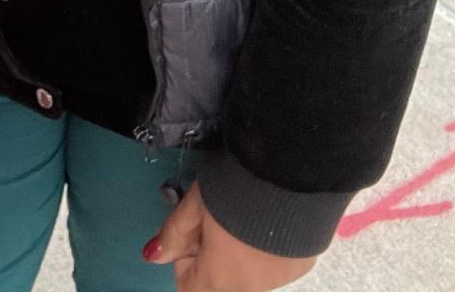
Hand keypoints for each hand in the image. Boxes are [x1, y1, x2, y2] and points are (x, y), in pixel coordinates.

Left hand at [145, 183, 317, 290]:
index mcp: (220, 277)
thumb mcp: (195, 204)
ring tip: (241, 214)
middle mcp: (250, 287)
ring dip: (239, 254)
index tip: (189, 234)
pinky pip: (274, 266)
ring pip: (248, 275)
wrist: (290, 174)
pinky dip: (265, 250)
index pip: (189, 288)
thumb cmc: (235, 188)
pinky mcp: (302, 265)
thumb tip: (153, 255)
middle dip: (211, 255)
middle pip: (220, 282)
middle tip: (212, 217)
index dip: (183, 261)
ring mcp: (279, 279)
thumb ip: (173, 234)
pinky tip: (266, 218)